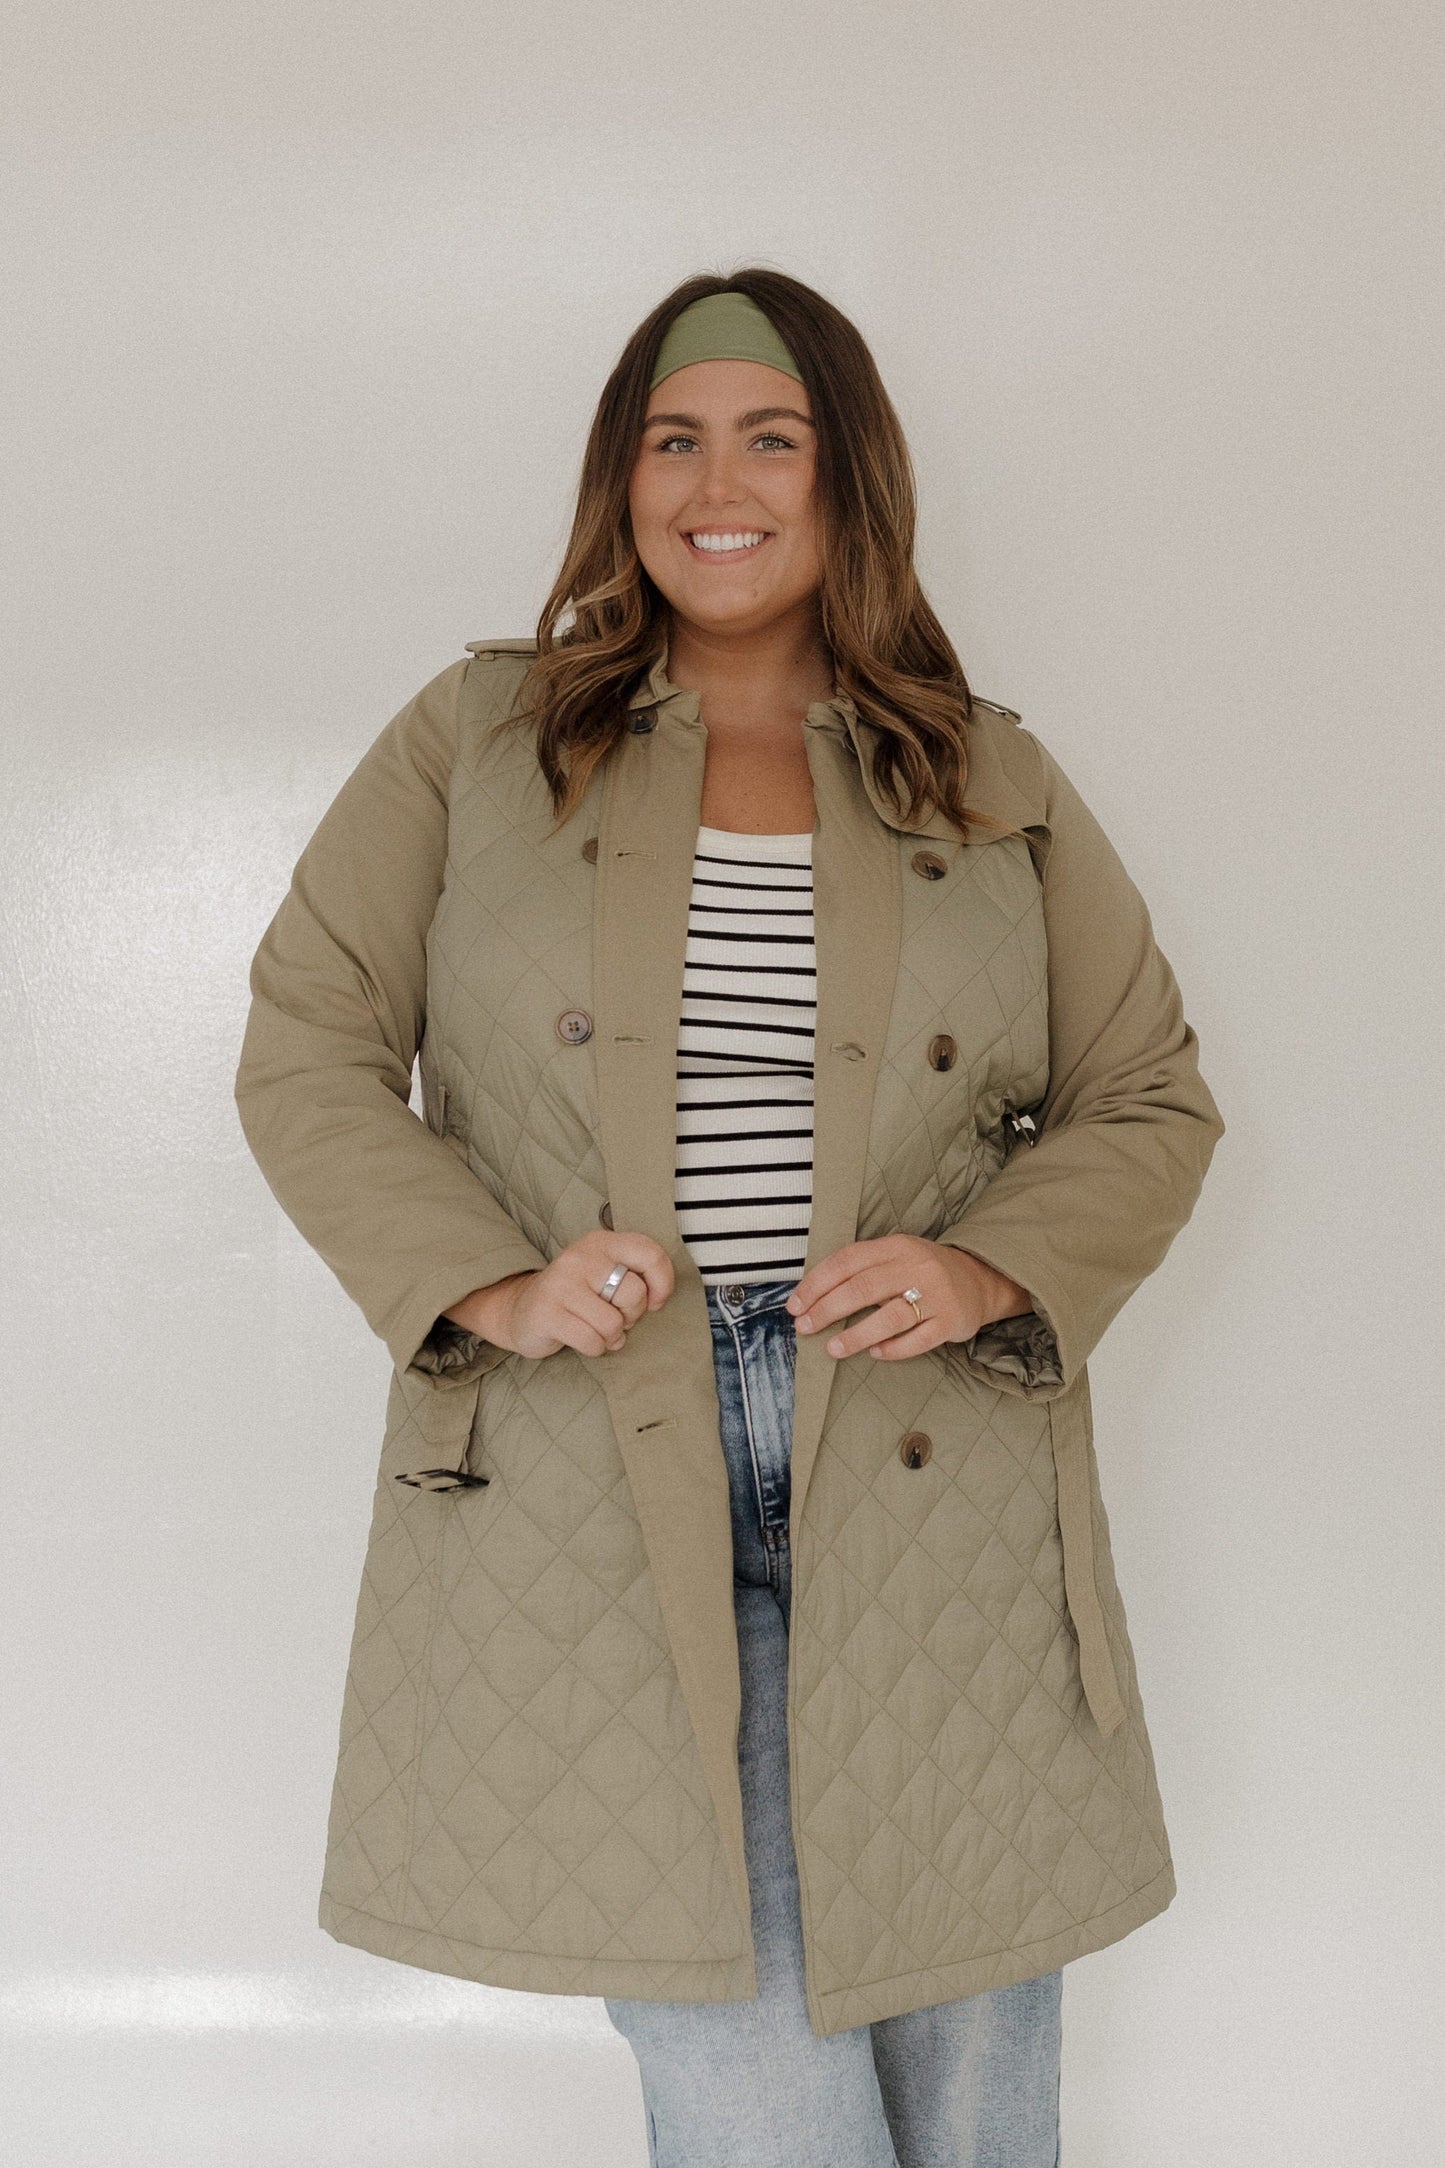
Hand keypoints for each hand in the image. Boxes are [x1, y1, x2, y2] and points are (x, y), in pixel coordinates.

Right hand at [443, 1230, 674, 1359]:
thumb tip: (661, 1296)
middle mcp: (581, 1257)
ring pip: (612, 1323)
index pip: (649, 1253)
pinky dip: (594, 1348)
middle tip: (614, 1317)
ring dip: (610, 1337)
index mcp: (601, 1242)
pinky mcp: (547, 1312)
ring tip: (596, 1330)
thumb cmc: (577, 1297)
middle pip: (634, 1293)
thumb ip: (634, 1274)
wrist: (522, 1310)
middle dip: (631, 1316)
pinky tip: (582, 1340)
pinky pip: (591, 1341)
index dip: (662, 1283)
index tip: (656, 1302)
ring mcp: (561, 1283)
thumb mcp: (605, 1274)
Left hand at [785, 1236, 1032, 1361]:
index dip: (817, 1284)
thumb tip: (812, 1296)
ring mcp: (936, 1295)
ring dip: (857, 1335)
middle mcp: (916, 1267)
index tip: (795, 1305)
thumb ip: (861, 1269)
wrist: (978, 1280)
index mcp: (896, 1246)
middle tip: (804, 1327)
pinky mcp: (950, 1321)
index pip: (848, 1261)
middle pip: (864, 1288)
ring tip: (833, 1349)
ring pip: (891, 1317)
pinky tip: (875, 1353)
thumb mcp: (895, 1256)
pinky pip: (918, 1339)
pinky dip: (893, 1349)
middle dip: (828, 1309)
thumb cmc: (922, 1271)